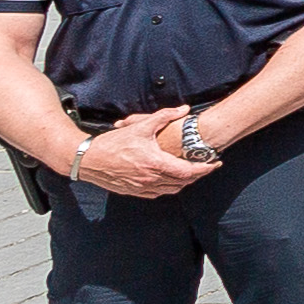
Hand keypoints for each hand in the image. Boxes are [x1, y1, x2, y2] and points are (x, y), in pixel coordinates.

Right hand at [79, 113, 200, 199]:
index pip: (188, 171)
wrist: (88, 160)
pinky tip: (172, 180)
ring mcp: (141, 187)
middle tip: (206, 166)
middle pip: (183, 182)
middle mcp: (150, 179)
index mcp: (155, 164)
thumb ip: (164, 116)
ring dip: (184, 182)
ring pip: (171, 190)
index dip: (205, 169)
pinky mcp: (133, 191)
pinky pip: (158, 193)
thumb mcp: (140, 126)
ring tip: (192, 172)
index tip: (215, 163)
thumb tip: (184, 109)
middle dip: (197, 175)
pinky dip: (169, 187)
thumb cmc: (113, 143)